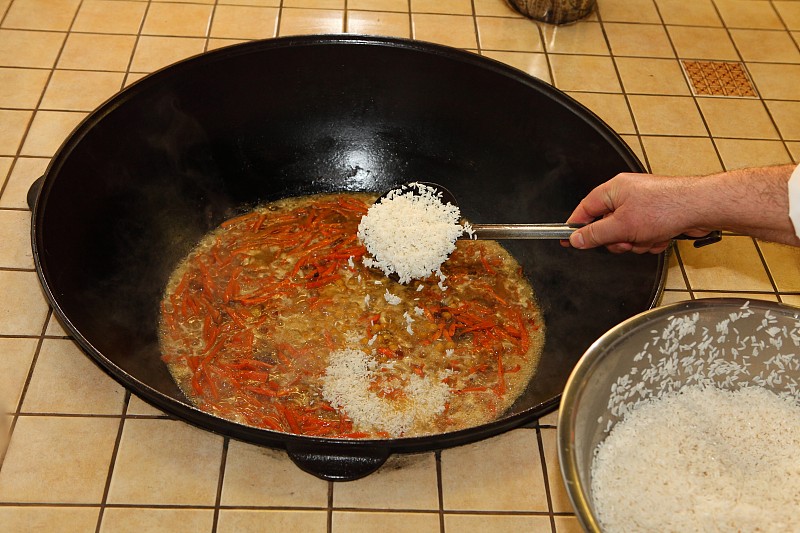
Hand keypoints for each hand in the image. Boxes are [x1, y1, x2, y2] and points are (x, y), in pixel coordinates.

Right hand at [562, 173, 710, 253]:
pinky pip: (643, 235)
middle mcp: (627, 195)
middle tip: (627, 241)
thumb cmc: (667, 207)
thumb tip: (576, 238)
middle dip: (618, 239)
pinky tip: (661, 237)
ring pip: (626, 234)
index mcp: (613, 190)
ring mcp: (642, 206)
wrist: (701, 208)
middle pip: (606, 226)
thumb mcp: (622, 226)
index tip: (567, 239)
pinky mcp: (656, 216)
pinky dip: (651, 240)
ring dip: (637, 242)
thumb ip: (595, 234)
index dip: (576, 226)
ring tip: (650, 237)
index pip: (585, 209)